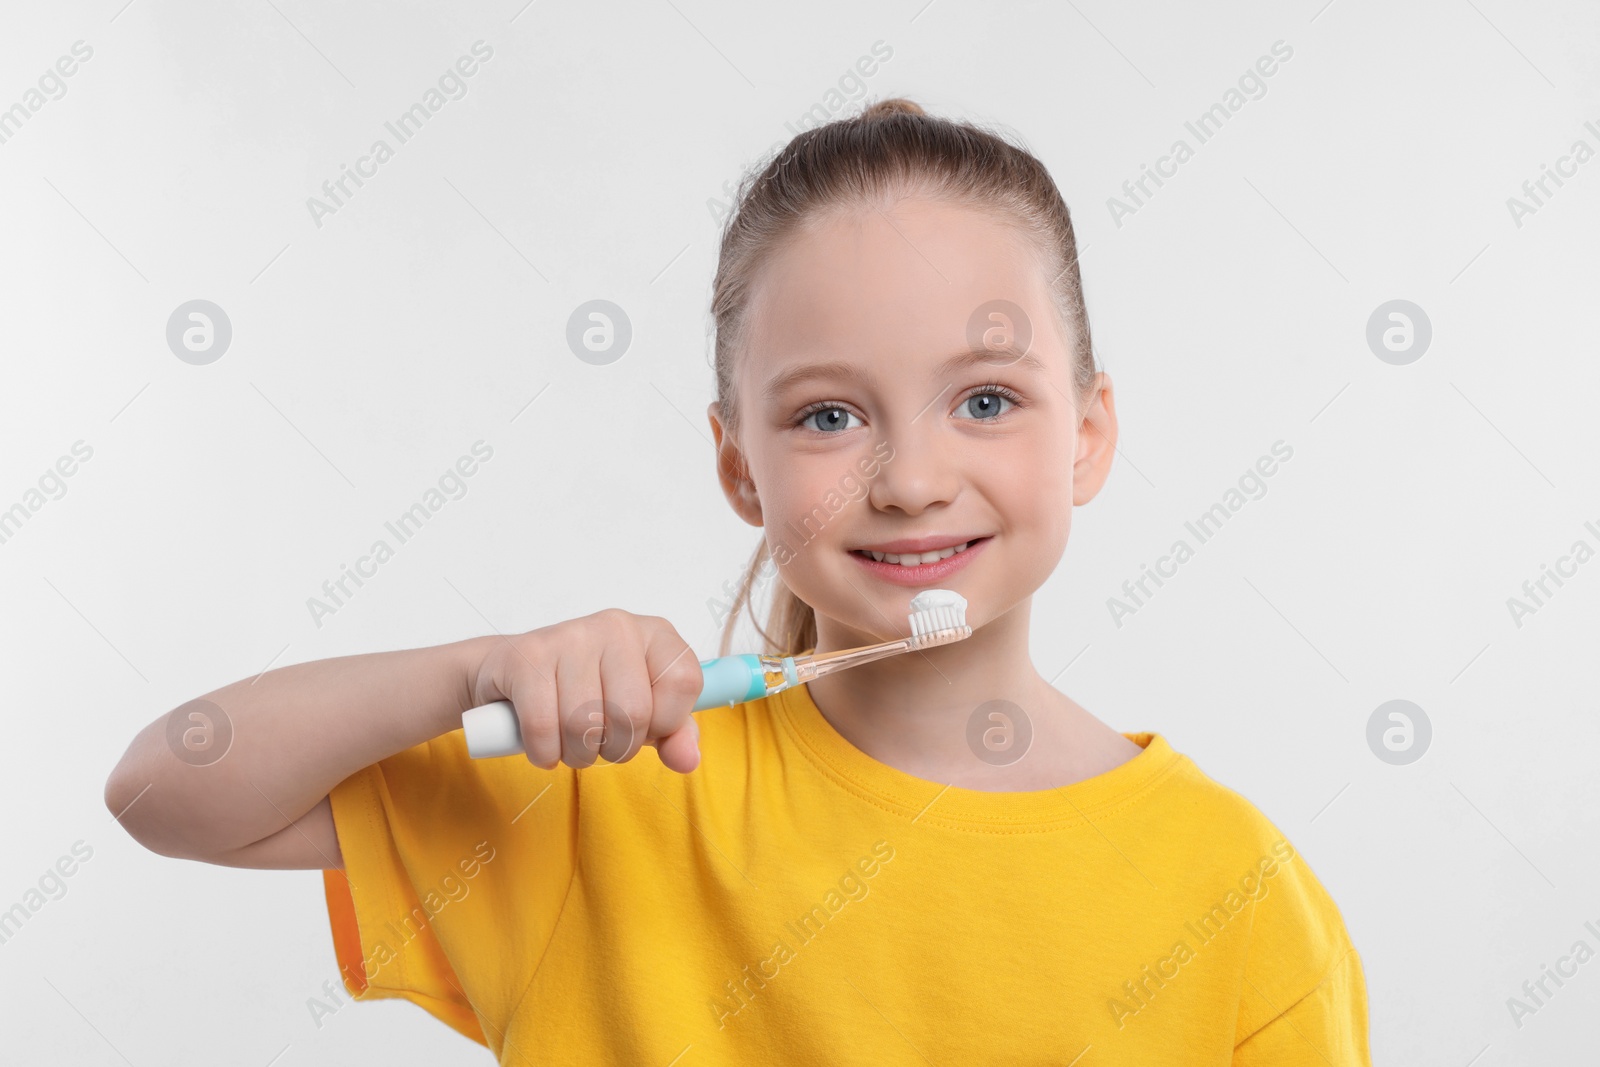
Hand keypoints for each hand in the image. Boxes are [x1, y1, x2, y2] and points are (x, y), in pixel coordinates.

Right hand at [471, 609, 701, 772]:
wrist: (508, 674)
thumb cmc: (585, 691)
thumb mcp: (638, 709)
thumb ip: (672, 733)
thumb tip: (688, 759)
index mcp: (655, 633)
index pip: (684, 683)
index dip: (665, 722)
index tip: (644, 726)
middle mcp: (617, 626)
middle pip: (634, 713)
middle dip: (616, 748)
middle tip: (600, 742)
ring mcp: (571, 636)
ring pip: (586, 726)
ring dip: (577, 754)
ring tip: (570, 741)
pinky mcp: (528, 657)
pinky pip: (544, 727)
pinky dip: (544, 752)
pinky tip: (544, 743)